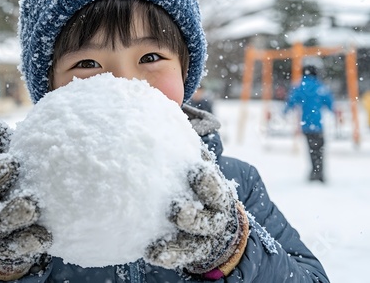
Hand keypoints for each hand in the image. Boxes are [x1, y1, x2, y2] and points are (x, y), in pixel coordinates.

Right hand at [0, 121, 51, 280]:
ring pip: (0, 226)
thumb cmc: (1, 192)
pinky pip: (17, 249)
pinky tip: (45, 236)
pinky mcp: (7, 251)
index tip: (10, 153)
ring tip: (31, 207)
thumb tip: (0, 125)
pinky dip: (30, 243)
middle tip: (16, 173)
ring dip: (13, 216)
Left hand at [145, 147, 248, 276]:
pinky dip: (168, 255)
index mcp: (218, 195)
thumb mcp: (197, 169)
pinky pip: (182, 258)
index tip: (196, 171)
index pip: (217, 190)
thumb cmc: (197, 189)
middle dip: (196, 217)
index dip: (208, 182)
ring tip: (162, 242)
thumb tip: (172, 111)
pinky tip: (152, 252)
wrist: (216, 227)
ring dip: (179, 243)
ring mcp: (205, 239)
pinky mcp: (192, 253)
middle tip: (178, 211)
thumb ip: (188, 151)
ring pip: (196, 243)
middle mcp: (216, 218)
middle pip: (210, 221)